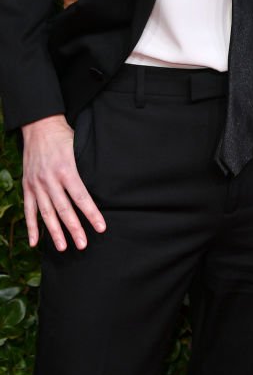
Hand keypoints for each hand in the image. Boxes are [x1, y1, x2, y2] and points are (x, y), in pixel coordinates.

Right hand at [21, 114, 105, 250]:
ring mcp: (37, 184)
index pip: (82, 197)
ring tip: (63, 248)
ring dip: (55, 232)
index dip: (92, 214)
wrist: (39, 127)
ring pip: (46, 213)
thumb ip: (85, 169)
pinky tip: (35, 242)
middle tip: (83, 244)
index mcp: (66, 170)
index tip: (101, 228)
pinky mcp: (27, 186)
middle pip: (64, 210)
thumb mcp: (79, 149)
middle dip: (74, 229)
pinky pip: (29, 210)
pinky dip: (31, 227)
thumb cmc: (64, 138)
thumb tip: (102, 187)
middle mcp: (50, 180)